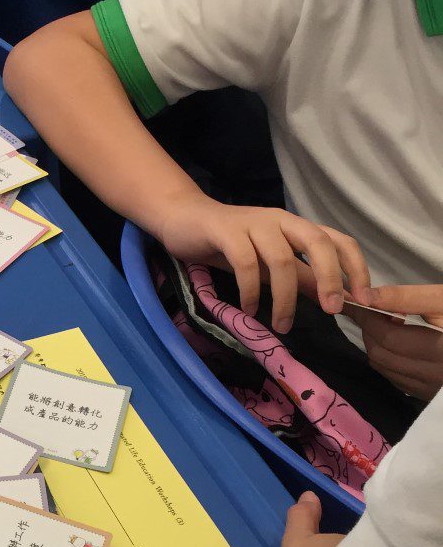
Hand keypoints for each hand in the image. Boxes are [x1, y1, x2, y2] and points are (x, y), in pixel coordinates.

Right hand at [158, 195, 370, 332]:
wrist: (183, 221)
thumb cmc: (230, 244)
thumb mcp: (271, 264)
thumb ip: (302, 279)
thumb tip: (336, 301)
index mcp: (297, 227)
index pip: (338, 241)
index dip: (356, 269)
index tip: (363, 301)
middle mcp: (281, 221)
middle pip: (318, 242)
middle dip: (329, 278)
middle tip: (330, 310)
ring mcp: (254, 224)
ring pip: (281, 259)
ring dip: (285, 298)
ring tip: (281, 325)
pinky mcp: (226, 231)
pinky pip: (245, 263)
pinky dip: (251, 291)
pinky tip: (250, 310)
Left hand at [348, 306, 442, 401]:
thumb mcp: (442, 303)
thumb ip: (407, 299)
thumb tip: (367, 297)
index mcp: (438, 351)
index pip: (387, 337)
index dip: (364, 318)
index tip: (349, 301)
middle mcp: (430, 376)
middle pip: (380, 354)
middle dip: (370, 329)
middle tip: (375, 310)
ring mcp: (427, 389)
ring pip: (383, 367)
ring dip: (375, 343)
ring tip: (388, 324)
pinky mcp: (425, 394)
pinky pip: (393, 376)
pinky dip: (386, 358)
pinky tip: (397, 344)